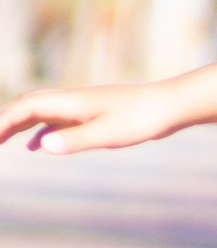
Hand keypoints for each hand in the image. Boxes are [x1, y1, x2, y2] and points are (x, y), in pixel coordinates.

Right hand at [0, 80, 189, 155]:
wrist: (169, 106)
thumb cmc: (141, 119)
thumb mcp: (108, 133)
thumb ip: (75, 140)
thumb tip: (42, 145)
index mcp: (70, 101)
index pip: (25, 107)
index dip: (1, 121)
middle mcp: (71, 101)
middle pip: (27, 106)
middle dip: (3, 121)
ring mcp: (80, 107)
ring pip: (39, 112)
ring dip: (16, 125)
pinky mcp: (91, 115)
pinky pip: (56, 121)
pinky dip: (38, 132)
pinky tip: (36, 147)